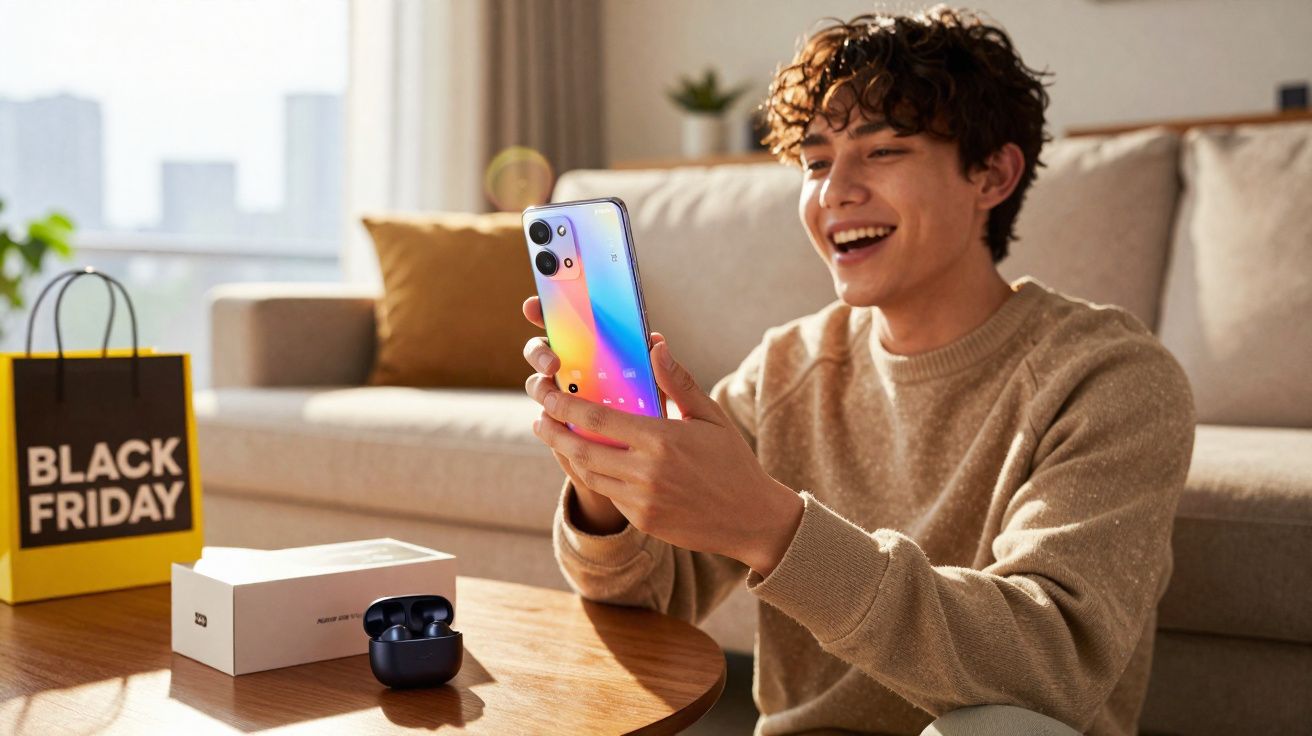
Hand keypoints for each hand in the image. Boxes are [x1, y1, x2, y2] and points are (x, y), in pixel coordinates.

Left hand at [522, 294, 802, 575]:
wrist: (751, 517)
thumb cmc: (732, 461)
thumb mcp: (710, 417)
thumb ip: (678, 383)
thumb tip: (656, 346)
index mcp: (661, 440)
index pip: (599, 420)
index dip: (566, 406)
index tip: (547, 395)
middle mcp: (646, 472)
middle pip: (582, 450)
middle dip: (553, 432)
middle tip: (539, 417)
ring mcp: (642, 500)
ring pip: (589, 475)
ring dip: (566, 454)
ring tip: (554, 437)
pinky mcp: (643, 520)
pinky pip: (608, 493)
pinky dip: (593, 475)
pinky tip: (586, 461)